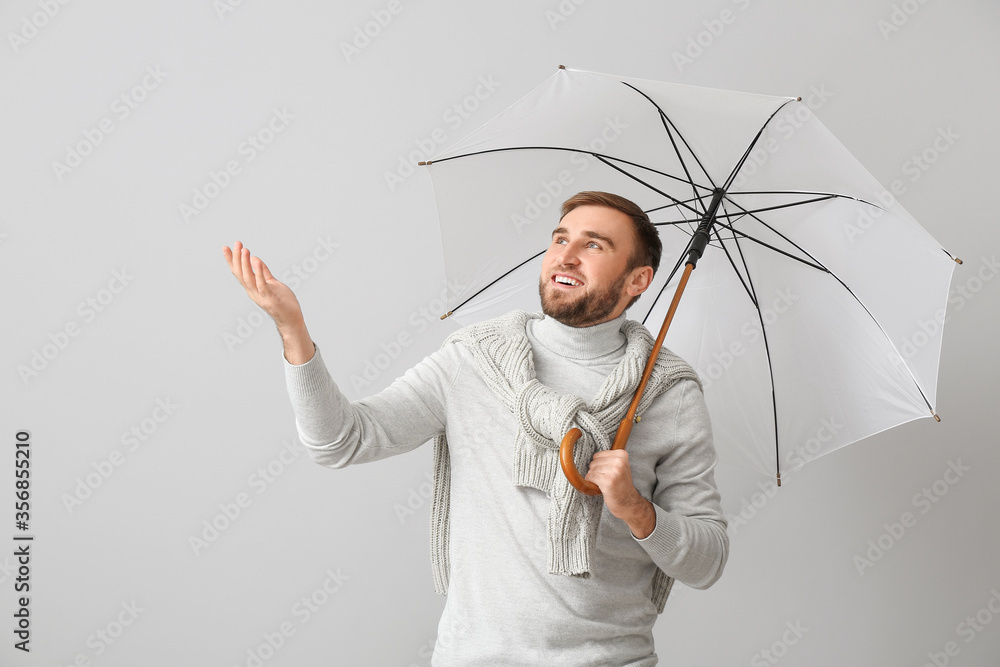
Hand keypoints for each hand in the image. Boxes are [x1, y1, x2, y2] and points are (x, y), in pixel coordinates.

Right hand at [222, 241, 313, 363]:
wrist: (291, 320)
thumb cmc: (282, 302)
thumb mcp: (272, 283)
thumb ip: (263, 272)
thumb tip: (254, 258)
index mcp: (252, 288)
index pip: (238, 272)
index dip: (231, 260)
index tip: (225, 247)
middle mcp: (252, 292)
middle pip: (241, 274)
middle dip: (238, 258)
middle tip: (237, 243)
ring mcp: (260, 296)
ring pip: (249, 278)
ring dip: (246, 264)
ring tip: (245, 250)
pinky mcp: (270, 298)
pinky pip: (262, 284)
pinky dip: (259, 273)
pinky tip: (257, 261)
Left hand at [585, 449, 655, 538]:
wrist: (628, 503)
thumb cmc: (621, 485)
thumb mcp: (620, 467)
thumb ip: (609, 458)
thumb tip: (590, 455)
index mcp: (622, 455)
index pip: (597, 455)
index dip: (600, 466)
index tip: (608, 473)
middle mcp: (619, 461)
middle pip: (594, 462)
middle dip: (596, 472)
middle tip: (607, 479)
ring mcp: (614, 471)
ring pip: (591, 470)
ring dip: (595, 478)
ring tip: (605, 484)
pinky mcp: (608, 481)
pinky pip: (590, 477)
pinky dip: (592, 483)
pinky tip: (601, 487)